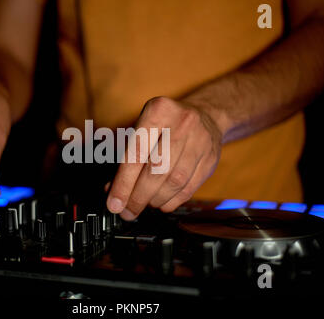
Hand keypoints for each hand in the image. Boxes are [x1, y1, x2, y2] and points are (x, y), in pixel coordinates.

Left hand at [106, 96, 221, 219]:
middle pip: (157, 170)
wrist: (205, 116)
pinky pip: (189, 189)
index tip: (114, 203)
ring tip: (143, 205)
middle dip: (138, 196)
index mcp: (159, 111)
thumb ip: (127, 157)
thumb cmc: (166, 124)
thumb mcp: (143, 127)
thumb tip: (112, 189)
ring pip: (174, 182)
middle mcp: (182, 123)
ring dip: (154, 200)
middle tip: (127, 211)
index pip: (137, 153)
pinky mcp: (210, 159)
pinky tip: (160, 203)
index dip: (123, 183)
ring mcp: (200, 141)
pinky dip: (171, 201)